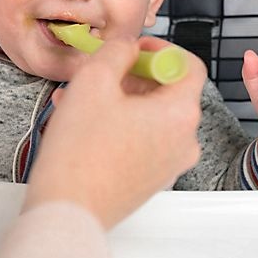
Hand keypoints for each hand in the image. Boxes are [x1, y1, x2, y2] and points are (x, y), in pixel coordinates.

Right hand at [24, 37, 205, 228]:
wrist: (68, 209)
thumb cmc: (81, 150)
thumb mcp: (93, 81)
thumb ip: (116, 52)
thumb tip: (127, 47)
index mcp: (180, 113)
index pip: (188, 65)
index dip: (159, 49)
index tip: (132, 49)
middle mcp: (184, 140)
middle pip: (167, 91)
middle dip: (131, 75)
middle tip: (99, 73)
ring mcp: (169, 163)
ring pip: (149, 115)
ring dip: (118, 100)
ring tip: (78, 98)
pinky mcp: (150, 179)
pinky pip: (141, 139)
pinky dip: (118, 124)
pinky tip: (82, 121)